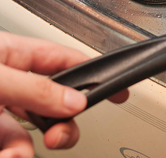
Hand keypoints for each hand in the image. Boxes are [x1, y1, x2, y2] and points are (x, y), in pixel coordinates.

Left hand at [0, 31, 126, 157]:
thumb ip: (34, 88)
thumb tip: (75, 101)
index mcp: (9, 54)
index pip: (61, 60)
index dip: (91, 74)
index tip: (117, 92)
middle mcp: (6, 82)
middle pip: (51, 103)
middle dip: (61, 123)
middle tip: (60, 136)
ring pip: (28, 131)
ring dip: (27, 149)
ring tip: (18, 155)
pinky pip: (9, 146)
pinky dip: (13, 155)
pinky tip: (9, 157)